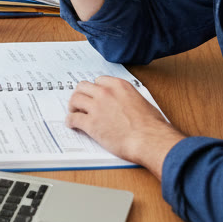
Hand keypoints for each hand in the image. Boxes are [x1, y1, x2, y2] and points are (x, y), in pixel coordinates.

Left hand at [67, 76, 183, 174]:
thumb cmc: (152, 126)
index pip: (98, 81)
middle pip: (83, 87)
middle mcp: (105, 93)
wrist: (150, 141)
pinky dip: (70, 121)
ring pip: (75, 100)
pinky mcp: (91, 123)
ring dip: (73, 106)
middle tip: (80, 102)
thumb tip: (124, 104)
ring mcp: (96, 107)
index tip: (93, 94)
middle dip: (81, 94)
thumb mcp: (142, 103)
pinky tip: (71, 124)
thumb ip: (127, 99)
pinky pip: (73, 118)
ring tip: (74, 111)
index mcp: (119, 86)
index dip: (95, 89)